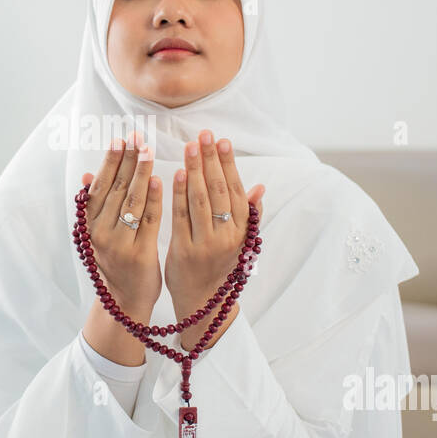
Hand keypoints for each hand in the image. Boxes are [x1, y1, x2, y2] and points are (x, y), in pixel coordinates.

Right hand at [80, 130, 163, 318]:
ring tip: (148, 150)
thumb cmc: (116, 260)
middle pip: (116, 190)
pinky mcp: (139, 254)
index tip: (120, 139)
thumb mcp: (98, 233)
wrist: (124, 301)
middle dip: (128, 161)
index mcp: (89, 225)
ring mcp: (119, 244)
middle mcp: (100, 232)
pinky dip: (153, 199)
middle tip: (138, 137)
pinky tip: (160, 180)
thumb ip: (94, 205)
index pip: (100, 186)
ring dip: (140, 173)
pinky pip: (147, 221)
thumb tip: (85, 174)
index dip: (110, 161)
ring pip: (131, 202)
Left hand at [164, 129, 263, 349]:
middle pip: (218, 191)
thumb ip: (248, 215)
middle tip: (204, 134)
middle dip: (211, 159)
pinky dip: (180, 194)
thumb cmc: (219, 266)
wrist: (202, 304)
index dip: (228, 164)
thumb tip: (260, 187)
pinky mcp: (184, 251)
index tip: (222, 140)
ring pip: (201, 200)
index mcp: (241, 231)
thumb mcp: (239, 242)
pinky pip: (181, 218)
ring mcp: (206, 244)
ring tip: (190, 146)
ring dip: (195, 170)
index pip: (236, 190)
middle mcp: (227, 236)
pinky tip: (177, 173)